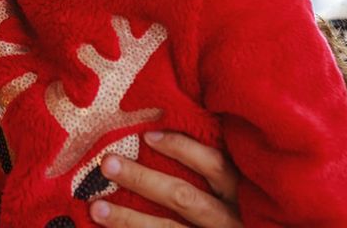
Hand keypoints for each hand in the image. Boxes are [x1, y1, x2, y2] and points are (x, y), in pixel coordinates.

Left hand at [89, 132, 240, 227]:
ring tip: (97, 208)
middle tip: (107, 163)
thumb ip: (222, 161)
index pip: (214, 164)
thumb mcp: (246, 182)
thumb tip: (166, 128)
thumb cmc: (249, 206)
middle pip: (183, 197)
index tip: (147, 135)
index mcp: (245, 192)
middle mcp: (232, 219)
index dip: (182, 148)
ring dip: (130, 220)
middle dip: (143, 180)